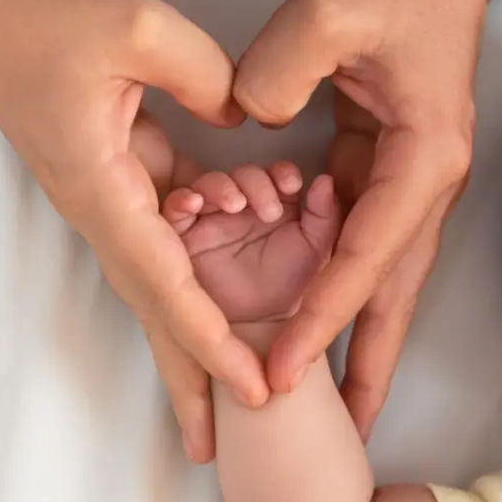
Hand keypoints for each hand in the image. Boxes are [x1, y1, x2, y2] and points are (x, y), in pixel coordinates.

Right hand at [0, 0, 266, 462]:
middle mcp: (99, 203)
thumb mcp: (137, 30)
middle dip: (188, 372)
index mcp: (98, 187)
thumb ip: (208, 81)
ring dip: (195, 324)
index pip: (163, 281)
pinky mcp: (117, 167)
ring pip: (160, 272)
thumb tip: (244, 122)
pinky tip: (237, 255)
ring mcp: (106, 190)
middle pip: (152, 304)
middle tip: (218, 438)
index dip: (209, 338)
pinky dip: (203, 247)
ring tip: (229, 379)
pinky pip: (167, 224)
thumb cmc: (41, 10)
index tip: (250, 385)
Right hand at [162, 166, 340, 322]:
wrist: (260, 328)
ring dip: (223, 186)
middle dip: (256, 182)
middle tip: (269, 209)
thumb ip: (324, 217)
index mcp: (271, 205)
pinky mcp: (183, 235)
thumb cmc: (286, 289)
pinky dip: (184, 198)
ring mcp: (210, 219)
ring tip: (236, 205)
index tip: (292, 184)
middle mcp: (240, 208)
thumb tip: (324, 181)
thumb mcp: (315, 251)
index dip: (281, 173)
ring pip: (210, 185)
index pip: (273, 175)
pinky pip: (176, 207)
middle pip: (242, 176)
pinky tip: (196, 203)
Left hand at [234, 0, 491, 439]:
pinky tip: (318, 314)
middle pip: (394, 290)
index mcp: (423, 157)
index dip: (323, 315)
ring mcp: (409, 176)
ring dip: (359, 335)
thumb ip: (278, 69)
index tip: (284, 364)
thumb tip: (246, 124)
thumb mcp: (330, 10)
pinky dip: (341, 285)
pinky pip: (361, 239)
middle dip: (366, 360)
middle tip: (339, 427)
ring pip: (382, 274)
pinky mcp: (385, 164)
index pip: (369, 257)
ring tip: (337, 397)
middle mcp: (426, 180)